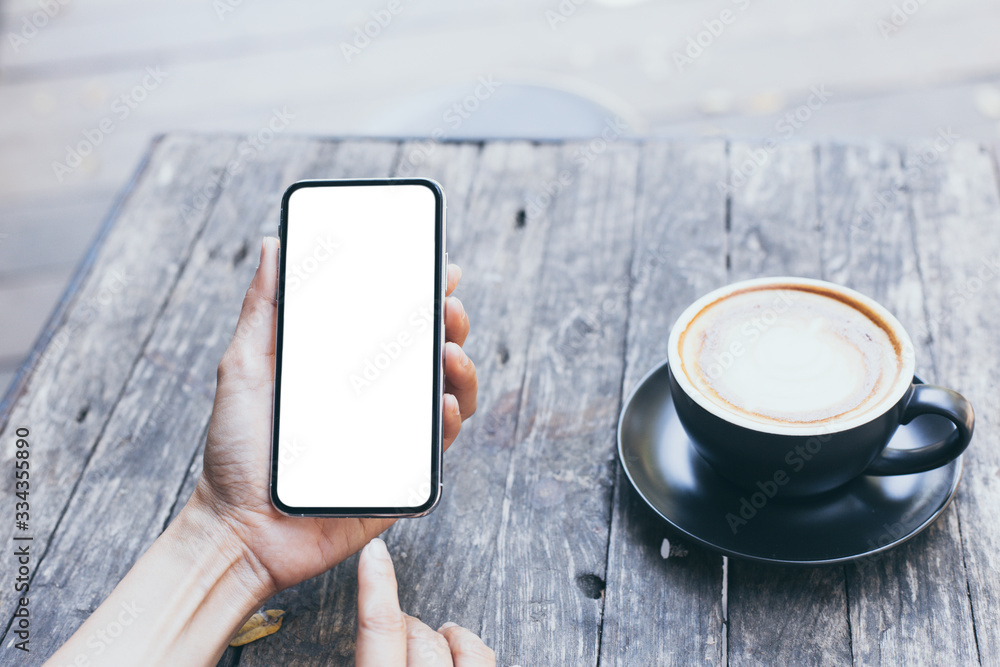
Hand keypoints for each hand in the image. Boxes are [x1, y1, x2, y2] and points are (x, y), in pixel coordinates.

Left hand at [190, 237, 477, 596]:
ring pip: (447, 394)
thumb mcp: (245, 367)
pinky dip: (449, 419)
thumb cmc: (236, 452)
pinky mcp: (402, 476)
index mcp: (344, 369)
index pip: (393, 323)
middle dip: (450, 322)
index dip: (422, 293)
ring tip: (450, 349)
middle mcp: (375, 398)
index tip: (441, 267)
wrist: (238, 528)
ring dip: (461, 367)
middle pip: (429, 353)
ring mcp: (392, 436)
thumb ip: (262, 308)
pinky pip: (438, 446)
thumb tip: (272, 244)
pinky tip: (442, 403)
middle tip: (448, 305)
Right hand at [356, 538, 494, 665]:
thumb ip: (369, 658)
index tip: (374, 551)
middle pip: (420, 634)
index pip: (381, 626)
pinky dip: (471, 647)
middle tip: (398, 632)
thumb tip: (357, 645)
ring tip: (432, 639)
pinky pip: (485, 658)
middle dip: (409, 627)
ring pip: (458, 644)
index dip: (377, 584)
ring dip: (441, 636)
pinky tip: (460, 645)